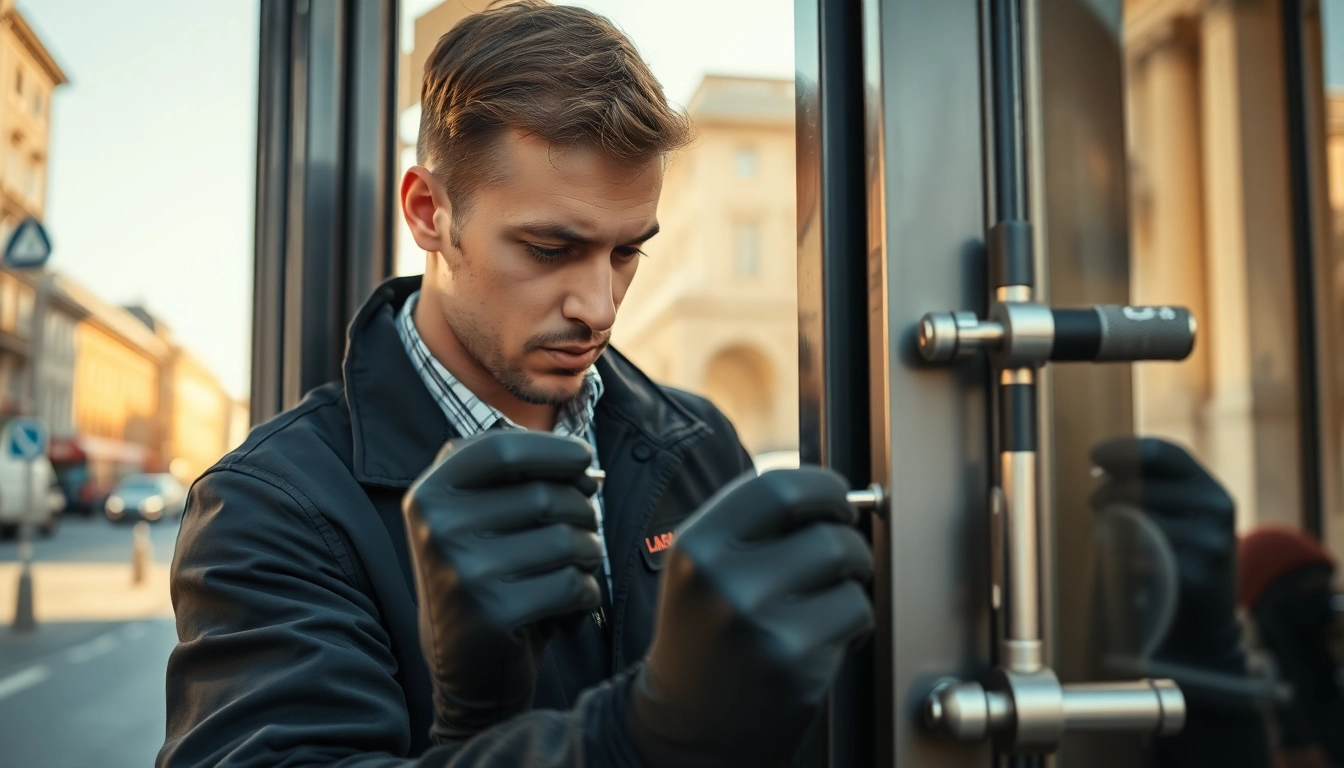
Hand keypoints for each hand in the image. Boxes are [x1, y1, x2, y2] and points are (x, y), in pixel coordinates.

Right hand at [402, 430, 602, 743]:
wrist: (467, 672)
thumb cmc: (487, 579)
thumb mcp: (479, 519)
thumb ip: (518, 479)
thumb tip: (587, 468)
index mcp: (429, 494)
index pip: (502, 449)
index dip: (555, 450)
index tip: (584, 461)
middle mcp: (437, 527)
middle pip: (545, 495)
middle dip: (583, 511)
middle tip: (582, 534)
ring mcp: (461, 571)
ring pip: (568, 539)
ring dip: (590, 554)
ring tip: (576, 569)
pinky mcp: (491, 614)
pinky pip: (573, 584)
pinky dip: (587, 593)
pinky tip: (570, 606)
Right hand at [627, 467, 874, 767]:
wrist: (688, 722)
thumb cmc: (705, 634)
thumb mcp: (702, 567)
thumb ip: (752, 524)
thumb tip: (831, 492)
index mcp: (696, 547)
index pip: (777, 487)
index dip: (821, 486)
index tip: (835, 498)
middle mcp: (721, 580)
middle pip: (824, 528)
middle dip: (847, 533)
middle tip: (842, 550)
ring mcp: (757, 622)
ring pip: (847, 565)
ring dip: (853, 576)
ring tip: (829, 595)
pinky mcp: (793, 659)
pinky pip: (856, 610)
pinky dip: (855, 619)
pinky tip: (826, 634)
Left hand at [1090, 437, 1238, 659]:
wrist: (1202, 620)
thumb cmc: (1173, 555)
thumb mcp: (1169, 511)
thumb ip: (1142, 483)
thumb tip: (1100, 459)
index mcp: (1207, 484)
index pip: (1164, 452)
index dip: (1123, 448)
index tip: (1092, 454)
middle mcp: (1216, 505)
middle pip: (1138, 485)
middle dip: (1105, 494)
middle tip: (1095, 505)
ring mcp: (1212, 541)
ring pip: (1136, 519)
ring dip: (1110, 525)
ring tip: (1109, 534)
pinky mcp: (1200, 574)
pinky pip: (1142, 555)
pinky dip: (1123, 557)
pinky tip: (1125, 562)